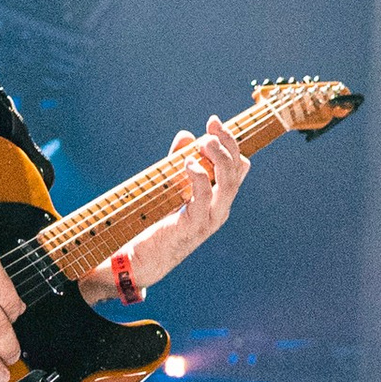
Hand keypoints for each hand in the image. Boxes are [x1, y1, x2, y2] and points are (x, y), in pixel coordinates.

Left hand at [112, 121, 250, 293]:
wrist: (143, 259)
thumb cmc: (157, 223)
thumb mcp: (171, 186)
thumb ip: (178, 162)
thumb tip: (186, 135)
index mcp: (218, 199)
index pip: (238, 167)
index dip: (230, 142)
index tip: (213, 122)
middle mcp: (220, 208)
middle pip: (237, 170)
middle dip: (228, 143)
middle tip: (212, 126)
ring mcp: (210, 218)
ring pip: (228, 182)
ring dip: (219, 157)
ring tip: (203, 142)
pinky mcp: (194, 225)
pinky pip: (204, 197)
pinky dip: (199, 176)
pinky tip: (188, 163)